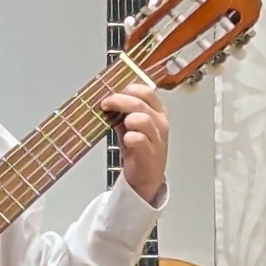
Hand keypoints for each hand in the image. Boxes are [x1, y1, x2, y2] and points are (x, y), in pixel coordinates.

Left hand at [103, 83, 168, 205]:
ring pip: (144, 119)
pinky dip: (132, 137)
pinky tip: (126, 138)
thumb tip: (106, 100)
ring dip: (128, 117)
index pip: (147, 92)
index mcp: (157, 112)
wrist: (146, 177)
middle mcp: (159, 122)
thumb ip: (121, 113)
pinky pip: (142, 140)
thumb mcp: (130, 126)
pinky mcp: (150, 153)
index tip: (113, 91)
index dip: (130, 89)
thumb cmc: (138, 149)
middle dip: (120, 100)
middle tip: (105, 103)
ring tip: (120, 122)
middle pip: (141, 103)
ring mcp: (156, 138)